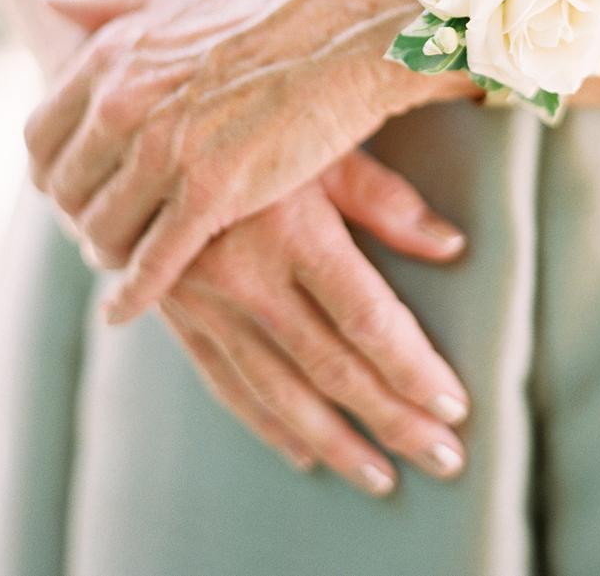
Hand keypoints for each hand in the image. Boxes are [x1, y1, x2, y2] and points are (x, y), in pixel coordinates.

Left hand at [24, 0, 478, 322]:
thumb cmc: (282, 9)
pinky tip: (129, 307)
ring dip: (108, 253)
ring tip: (123, 264)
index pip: (41, 137)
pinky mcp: (210, 193)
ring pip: (101, 230)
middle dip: (80, 215)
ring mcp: (164, 149)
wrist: (355, 33)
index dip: (55, 171)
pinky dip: (135, 291)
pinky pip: (150, 261)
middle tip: (103, 231)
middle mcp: (124, 102)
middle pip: (65, 190)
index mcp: (114, 56)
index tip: (77, 188)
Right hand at [159, 148, 469, 496]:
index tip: (453, 403)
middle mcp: (245, 274)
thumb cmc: (252, 122)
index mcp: (291, 228)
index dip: (412, 367)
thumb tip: (450, 246)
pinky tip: (304, 452)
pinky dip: (266, 424)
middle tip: (442, 456)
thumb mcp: (320, 145)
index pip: (366, 319)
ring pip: (279, 391)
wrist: (146, 128)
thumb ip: (384, 199)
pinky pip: (225, 383)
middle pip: (331, 367)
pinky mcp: (178, 313)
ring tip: (382, 476)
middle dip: (392, 419)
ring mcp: (205, 301)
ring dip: (336, 441)